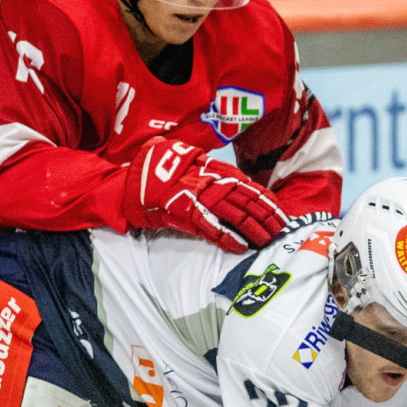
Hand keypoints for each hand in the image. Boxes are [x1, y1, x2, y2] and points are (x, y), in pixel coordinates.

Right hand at [123, 137, 287, 251]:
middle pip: (245, 199)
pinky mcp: (181, 212)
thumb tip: (228, 178)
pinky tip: (241, 247)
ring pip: (233, 213)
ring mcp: (195, 195)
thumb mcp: (183, 160)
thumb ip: (205, 167)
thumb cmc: (152, 169)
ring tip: (267, 240)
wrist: (125, 181)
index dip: (265, 198)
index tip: (280, 210)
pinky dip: (226, 237)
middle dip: (265, 216)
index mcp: (208, 167)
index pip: (245, 184)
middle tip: (281, 229)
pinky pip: (209, 226)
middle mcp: (206, 180)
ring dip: (253, 228)